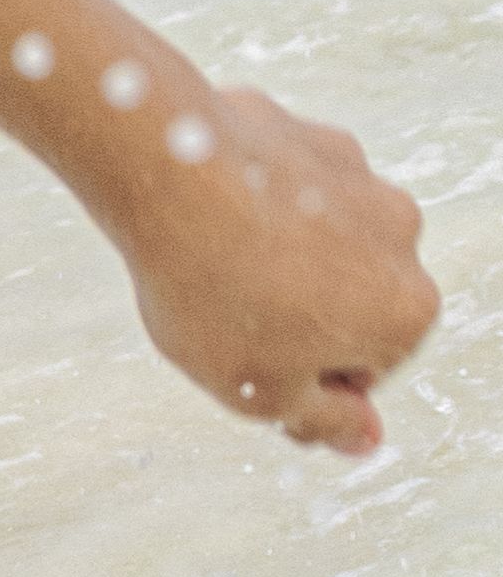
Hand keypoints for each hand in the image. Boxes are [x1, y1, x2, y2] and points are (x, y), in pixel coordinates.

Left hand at [114, 79, 438, 451]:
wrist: (169, 173)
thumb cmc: (215, 295)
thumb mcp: (262, 392)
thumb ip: (325, 422)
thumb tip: (365, 438)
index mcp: (406, 312)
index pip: (360, 374)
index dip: (298, 381)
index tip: (249, 368)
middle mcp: (403, 239)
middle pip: (347, 302)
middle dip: (293, 318)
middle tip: (222, 319)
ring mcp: (361, 180)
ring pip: (316, 244)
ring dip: (272, 261)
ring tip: (210, 267)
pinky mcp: (312, 138)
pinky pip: (284, 193)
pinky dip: (252, 208)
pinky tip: (204, 217)